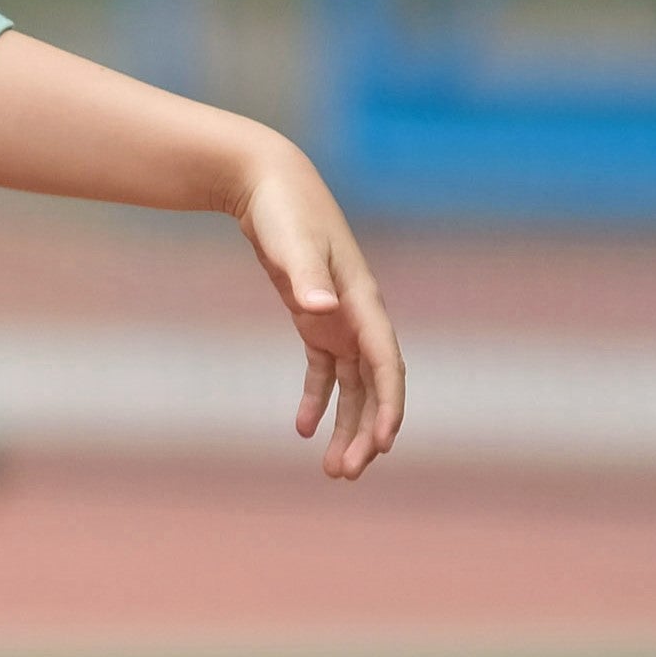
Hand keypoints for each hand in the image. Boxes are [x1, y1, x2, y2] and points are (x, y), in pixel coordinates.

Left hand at [235, 143, 405, 479]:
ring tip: (333, 469)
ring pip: (352, 385)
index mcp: (363, 300)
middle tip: (346, 474)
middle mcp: (358, 314)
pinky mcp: (316, 319)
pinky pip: (324, 371)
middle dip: (365, 430)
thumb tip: (319, 308)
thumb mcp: (289, 241)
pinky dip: (317, 400)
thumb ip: (304, 275)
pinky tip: (302, 429)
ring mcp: (339, 318)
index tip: (381, 444)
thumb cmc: (282, 209)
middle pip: (373, 385)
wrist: (267, 182)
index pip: (386, 364)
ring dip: (347, 425)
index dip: (387, 405)